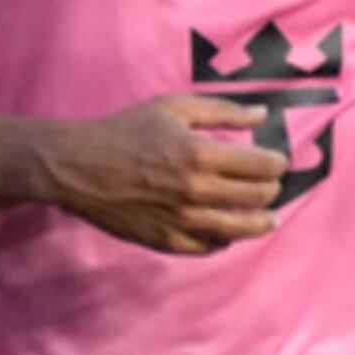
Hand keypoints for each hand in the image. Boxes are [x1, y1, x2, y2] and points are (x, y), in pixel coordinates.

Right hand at [40, 95, 285, 253]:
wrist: (76, 167)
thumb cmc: (124, 132)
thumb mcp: (173, 108)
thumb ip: (223, 111)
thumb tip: (263, 114)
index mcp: (202, 155)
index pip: (264, 166)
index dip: (278, 164)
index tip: (277, 162)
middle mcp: (197, 191)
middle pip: (259, 198)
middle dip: (272, 190)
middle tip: (271, 186)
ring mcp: (182, 220)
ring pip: (241, 229)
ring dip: (261, 223)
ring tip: (268, 219)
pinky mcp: (166, 241)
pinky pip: (209, 247)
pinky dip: (224, 239)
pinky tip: (227, 229)